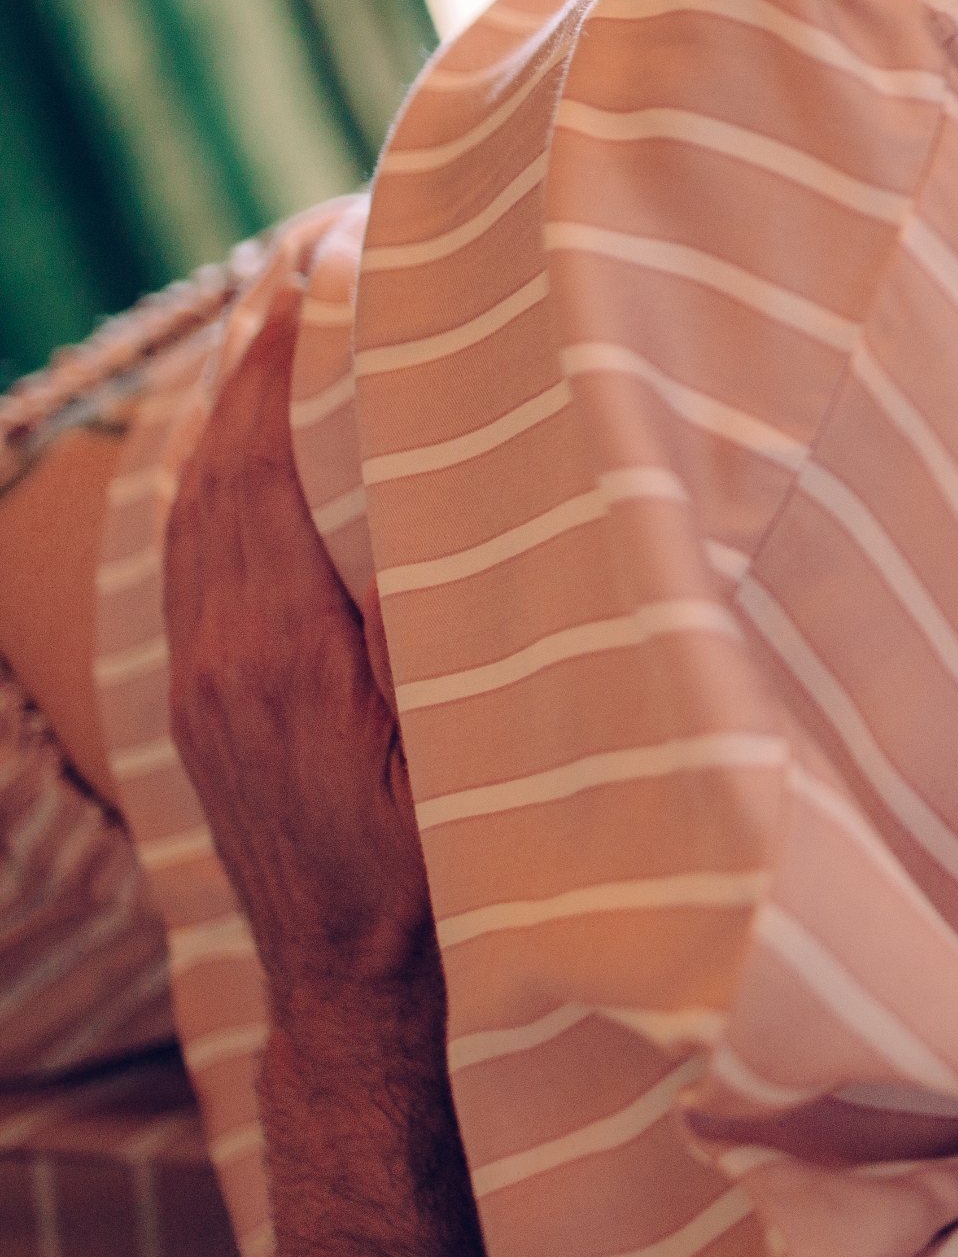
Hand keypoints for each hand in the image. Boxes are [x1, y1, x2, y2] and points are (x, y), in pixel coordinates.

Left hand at [164, 279, 436, 1000]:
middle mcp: (225, 654)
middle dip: (256, 361)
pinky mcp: (209, 702)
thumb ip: (440, 629)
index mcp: (284, 652)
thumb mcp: (463, 746)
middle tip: (307, 264)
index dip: (288, 366)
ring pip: (196, 511)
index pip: (265, 469)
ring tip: (278, 326)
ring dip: (233, 412)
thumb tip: (448, 504)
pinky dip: (222, 479)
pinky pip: (196, 559)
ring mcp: (206, 680)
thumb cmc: (447, 874)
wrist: (364, 991)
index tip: (326, 273)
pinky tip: (255, 448)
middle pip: (217, 471)